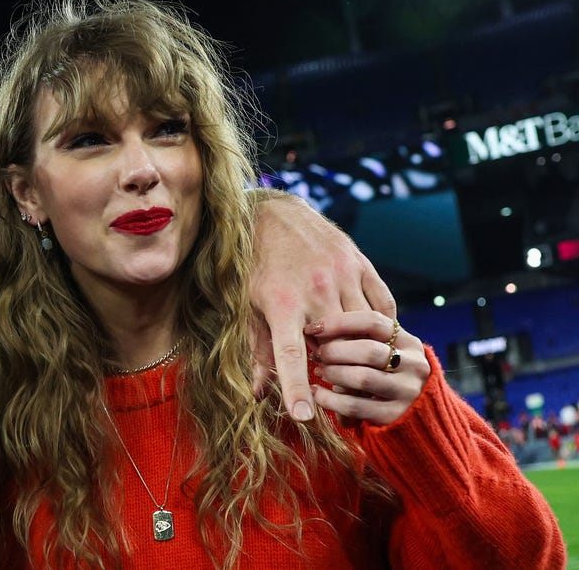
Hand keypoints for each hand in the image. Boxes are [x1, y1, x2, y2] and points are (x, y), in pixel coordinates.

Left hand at [248, 190, 395, 421]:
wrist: (276, 214)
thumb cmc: (257, 266)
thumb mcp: (249, 306)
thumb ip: (259, 350)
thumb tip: (260, 394)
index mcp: (282, 304)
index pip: (290, 356)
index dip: (296, 388)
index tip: (304, 417)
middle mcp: (316, 290)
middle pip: (335, 346)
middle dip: (334, 368)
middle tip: (329, 378)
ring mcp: (343, 275)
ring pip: (364, 328)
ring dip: (359, 349)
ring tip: (350, 358)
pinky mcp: (362, 265)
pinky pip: (383, 306)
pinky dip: (380, 326)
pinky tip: (370, 335)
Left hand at [304, 311, 429, 425]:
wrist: (412, 415)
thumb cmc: (385, 374)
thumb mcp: (385, 351)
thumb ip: (362, 338)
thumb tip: (318, 328)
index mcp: (409, 342)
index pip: (373, 321)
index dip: (338, 322)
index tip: (313, 328)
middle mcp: (414, 366)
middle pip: (368, 350)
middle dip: (334, 351)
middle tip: (316, 354)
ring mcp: (407, 392)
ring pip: (362, 378)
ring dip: (332, 373)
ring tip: (319, 371)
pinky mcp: (395, 416)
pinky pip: (354, 406)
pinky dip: (329, 399)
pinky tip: (317, 393)